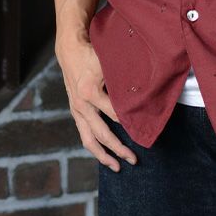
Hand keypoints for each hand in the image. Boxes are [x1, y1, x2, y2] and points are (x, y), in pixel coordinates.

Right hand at [55, 36, 137, 170]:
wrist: (70, 49)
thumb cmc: (93, 54)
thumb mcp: (110, 64)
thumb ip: (124, 81)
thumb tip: (145, 94)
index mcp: (91, 93)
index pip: (116, 115)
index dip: (131, 126)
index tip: (145, 135)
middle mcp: (81, 105)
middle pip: (102, 134)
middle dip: (119, 148)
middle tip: (134, 159)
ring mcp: (76, 110)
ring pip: (89, 140)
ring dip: (104, 155)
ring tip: (117, 167)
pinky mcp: (75, 112)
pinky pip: (84, 134)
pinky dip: (95, 146)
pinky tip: (105, 155)